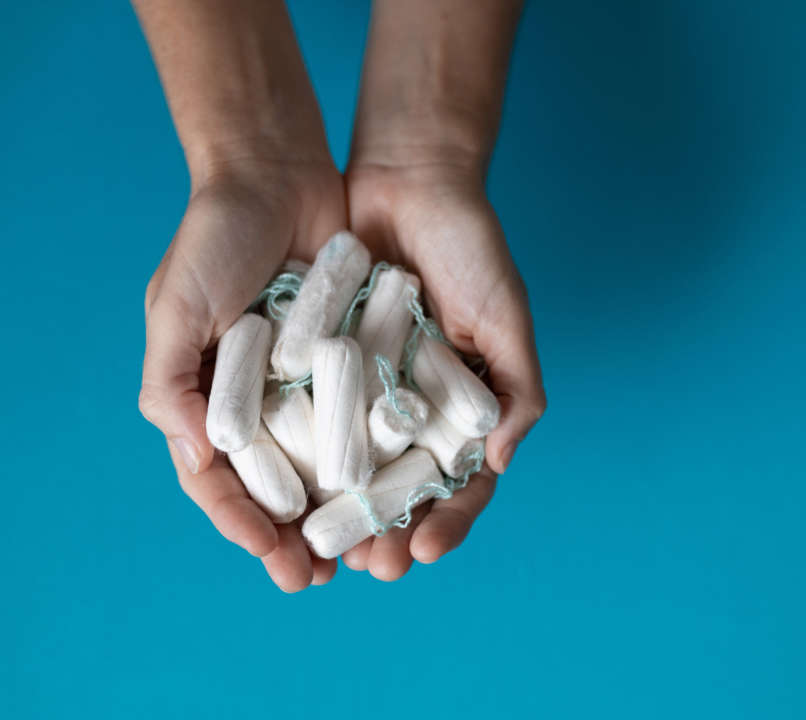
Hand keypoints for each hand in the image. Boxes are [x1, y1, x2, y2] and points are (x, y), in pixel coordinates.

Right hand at [139, 158, 346, 591]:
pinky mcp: (350, 361)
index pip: (217, 480)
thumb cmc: (211, 239)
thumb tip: (197, 460)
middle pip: (272, 487)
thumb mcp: (174, 309)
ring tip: (364, 554)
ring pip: (322, 466)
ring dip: (338, 512)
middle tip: (320, 578)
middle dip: (292, 537)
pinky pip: (363, 418)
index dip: (239, 524)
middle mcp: (255, 402)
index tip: (272, 557)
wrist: (274, 172)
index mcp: (206, 400)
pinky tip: (396, 490)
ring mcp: (304, 385)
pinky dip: (375, 458)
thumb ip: (172, 384)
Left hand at [340, 158, 546, 579]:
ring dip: (342, 512)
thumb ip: (516, 390)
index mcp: (464, 407)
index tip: (422, 550)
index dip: (446, 522)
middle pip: (402, 489)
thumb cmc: (470, 246)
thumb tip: (499, 463)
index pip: (459, 483)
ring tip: (324, 549)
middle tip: (368, 568)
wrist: (409, 178)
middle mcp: (415, 408)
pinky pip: (312, 417)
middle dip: (387, 532)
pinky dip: (304, 456)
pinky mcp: (324, 363)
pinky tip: (289, 489)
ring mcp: (368, 389)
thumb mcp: (505, 316)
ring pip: (353, 467)